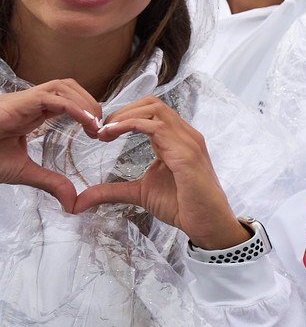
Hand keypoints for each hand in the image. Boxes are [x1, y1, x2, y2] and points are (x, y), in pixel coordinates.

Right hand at [0, 79, 104, 211]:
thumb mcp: (24, 172)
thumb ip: (50, 183)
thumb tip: (72, 203)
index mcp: (30, 113)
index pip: (65, 99)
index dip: (86, 110)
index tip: (98, 131)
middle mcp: (28, 102)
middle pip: (68, 86)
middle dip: (90, 102)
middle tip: (102, 127)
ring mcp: (21, 100)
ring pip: (62, 86)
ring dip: (85, 101)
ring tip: (96, 124)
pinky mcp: (17, 103)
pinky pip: (50, 97)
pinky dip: (73, 106)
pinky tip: (86, 121)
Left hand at [74, 97, 245, 247]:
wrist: (206, 223)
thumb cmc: (182, 206)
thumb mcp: (139, 193)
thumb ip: (112, 190)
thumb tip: (79, 200)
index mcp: (176, 140)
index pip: (151, 112)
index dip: (124, 115)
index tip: (101, 132)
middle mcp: (184, 135)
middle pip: (151, 103)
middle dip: (121, 111)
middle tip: (99, 129)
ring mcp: (187, 141)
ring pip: (154, 109)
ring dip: (123, 116)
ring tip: (103, 131)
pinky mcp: (186, 153)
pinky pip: (155, 127)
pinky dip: (129, 126)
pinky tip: (111, 135)